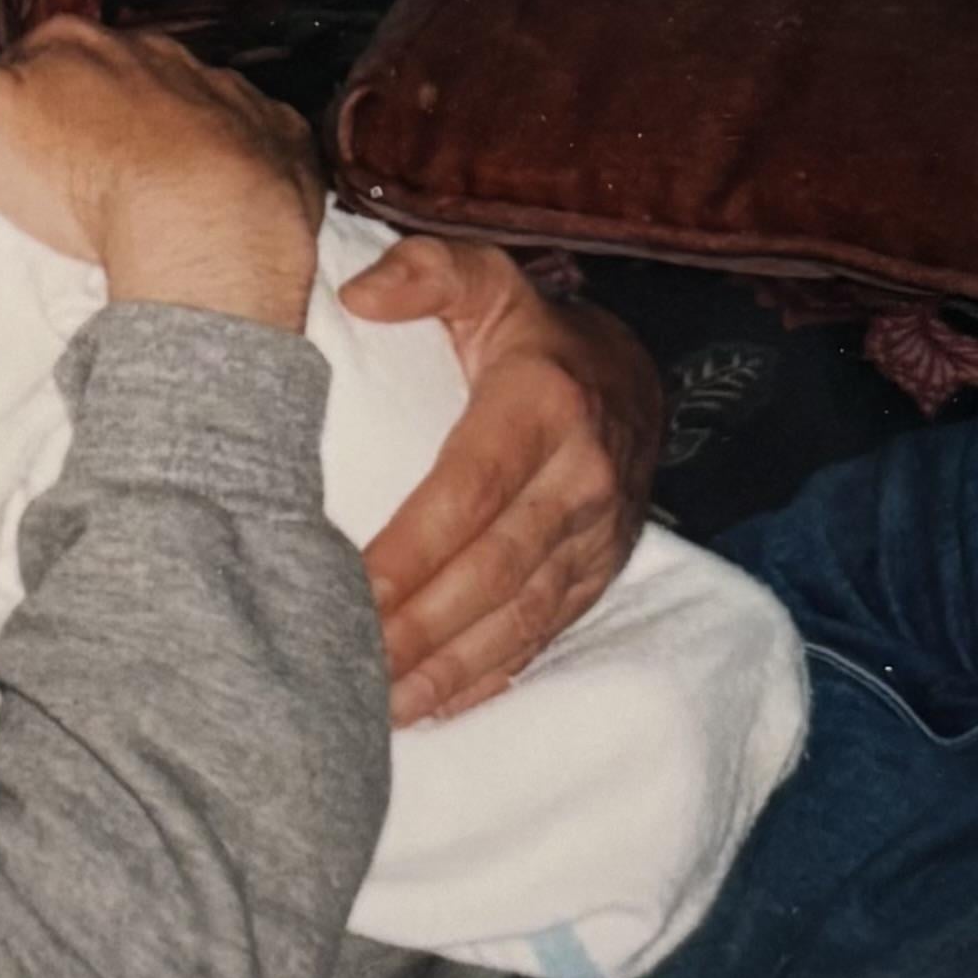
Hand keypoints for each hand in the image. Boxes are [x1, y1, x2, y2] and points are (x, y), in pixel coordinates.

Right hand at [0, 0, 322, 328]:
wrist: (203, 224)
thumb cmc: (76, 178)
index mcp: (75, 43)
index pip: (37, 55)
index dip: (23, 95)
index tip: (17, 144)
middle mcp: (154, 52)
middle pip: (113, 75)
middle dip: (100, 110)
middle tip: (83, 176)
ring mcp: (222, 93)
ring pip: (185, 103)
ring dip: (169, 136)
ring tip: (150, 196)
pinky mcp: (275, 138)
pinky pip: (252, 140)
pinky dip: (237, 162)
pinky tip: (222, 201)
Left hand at [341, 238, 662, 723]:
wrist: (631, 374)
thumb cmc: (528, 331)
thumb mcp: (485, 278)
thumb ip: (425, 271)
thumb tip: (362, 295)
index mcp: (544, 406)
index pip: (470, 491)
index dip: (413, 547)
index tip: (350, 587)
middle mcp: (581, 478)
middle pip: (494, 568)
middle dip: (420, 625)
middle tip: (346, 662)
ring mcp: (597, 536)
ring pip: (520, 615)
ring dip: (448, 665)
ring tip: (376, 702)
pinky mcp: (599, 575)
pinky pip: (545, 635)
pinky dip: (488, 676)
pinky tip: (432, 706)